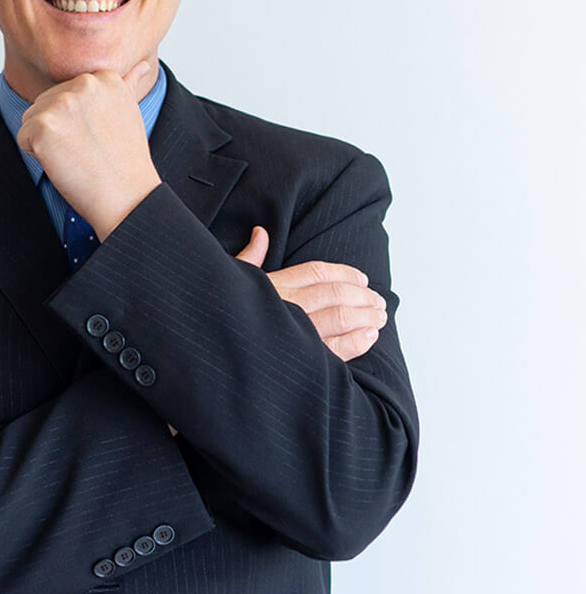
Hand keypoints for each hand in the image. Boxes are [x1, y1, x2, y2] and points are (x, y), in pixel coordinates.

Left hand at [16, 63, 160, 239]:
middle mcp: (83, 83)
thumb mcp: (129, 112)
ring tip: (77, 156)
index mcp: (104, 77)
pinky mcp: (42, 126)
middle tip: (87, 149)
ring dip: (47, 142)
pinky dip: (37, 156)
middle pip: (46, 103)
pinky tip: (64, 163)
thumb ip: (127, 85)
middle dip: (60, 130)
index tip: (99, 136)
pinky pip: (23, 138)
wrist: (126, 196)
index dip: (77, 121)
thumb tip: (141, 66)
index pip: (66, 93)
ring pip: (32, 119)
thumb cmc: (126, 160)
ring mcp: (61, 103)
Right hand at [237, 226, 386, 361]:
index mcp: (274, 286)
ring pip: (342, 317)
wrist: (214, 356)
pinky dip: (358, 341)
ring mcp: (298, 333)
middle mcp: (288, 307)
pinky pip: (339, 349)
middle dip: (363, 295)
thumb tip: (261, 233)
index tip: (362, 279)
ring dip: (366, 315)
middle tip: (378, 300)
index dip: (345, 274)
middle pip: (336, 293)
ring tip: (380, 315)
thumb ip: (251, 258)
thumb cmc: (224, 315)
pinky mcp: (305, 360)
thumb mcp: (234, 281)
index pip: (318, 272)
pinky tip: (370, 335)